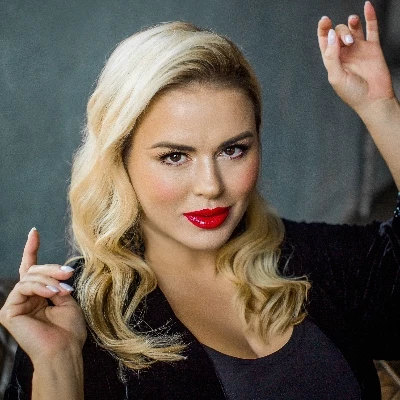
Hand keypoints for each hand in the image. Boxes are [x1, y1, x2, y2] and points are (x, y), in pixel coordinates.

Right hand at [0, 228, 86, 363]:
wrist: (64, 350)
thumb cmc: (69, 330)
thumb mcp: (67, 300)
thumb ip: (57, 284)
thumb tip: (55, 272)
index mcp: (38, 295)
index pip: (32, 269)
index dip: (31, 249)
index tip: (34, 231)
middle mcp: (25, 298)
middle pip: (33, 270)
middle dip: (52, 269)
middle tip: (69, 273)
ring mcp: (15, 305)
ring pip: (29, 277)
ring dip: (50, 280)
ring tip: (64, 289)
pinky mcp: (8, 312)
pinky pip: (23, 287)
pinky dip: (40, 287)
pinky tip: (52, 293)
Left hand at [318, 1, 394, 116]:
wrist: (373, 99)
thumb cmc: (353, 93)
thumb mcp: (336, 77)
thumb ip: (331, 56)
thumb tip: (331, 35)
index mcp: (332, 61)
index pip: (325, 41)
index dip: (323, 29)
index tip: (325, 21)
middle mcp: (345, 53)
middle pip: (339, 33)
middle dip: (342, 33)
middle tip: (348, 42)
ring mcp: (359, 49)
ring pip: (353, 29)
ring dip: (351, 25)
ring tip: (353, 28)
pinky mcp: (373, 48)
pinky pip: (372, 29)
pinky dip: (369, 17)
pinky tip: (367, 6)